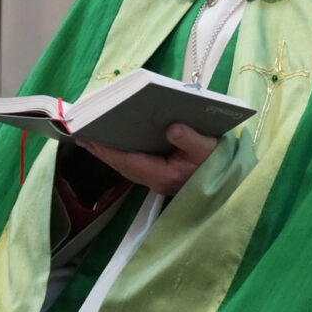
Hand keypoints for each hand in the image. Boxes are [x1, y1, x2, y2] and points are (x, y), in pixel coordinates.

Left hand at [83, 123, 220, 199]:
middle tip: (81, 136)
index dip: (109, 151)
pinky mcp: (160, 175)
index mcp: (165, 175)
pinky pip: (134, 165)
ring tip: (91, 138)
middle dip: (102, 151)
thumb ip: (191, 139)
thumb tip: (172, 128)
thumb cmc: (218, 164)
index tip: (91, 139)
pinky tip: (114, 144)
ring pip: (126, 166)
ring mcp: (157, 179)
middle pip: (122, 166)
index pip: (130, 163)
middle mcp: (157, 180)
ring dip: (109, 153)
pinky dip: (121, 154)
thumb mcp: (208, 148)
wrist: (229, 183)